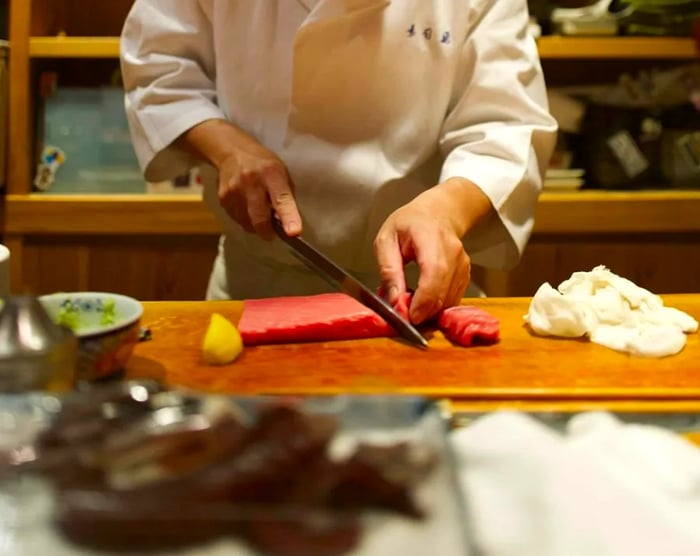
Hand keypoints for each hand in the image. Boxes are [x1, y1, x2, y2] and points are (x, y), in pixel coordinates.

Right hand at [176, 119, 300, 239]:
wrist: (233, 152)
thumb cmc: (264, 167)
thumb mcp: (282, 174)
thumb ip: (285, 199)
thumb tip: (288, 227)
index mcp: (272, 174)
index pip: (282, 200)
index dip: (289, 218)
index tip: (294, 232)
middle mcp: (252, 182)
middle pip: (260, 219)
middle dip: (268, 232)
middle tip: (272, 232)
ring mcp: (234, 191)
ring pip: (247, 224)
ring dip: (255, 225)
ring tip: (258, 210)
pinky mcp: (223, 199)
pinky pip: (237, 220)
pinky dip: (245, 219)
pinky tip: (247, 206)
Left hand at [374, 178, 491, 323]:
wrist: (438, 212)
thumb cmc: (409, 224)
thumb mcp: (386, 240)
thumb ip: (388, 270)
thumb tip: (393, 300)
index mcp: (431, 238)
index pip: (434, 274)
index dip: (423, 300)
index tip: (408, 316)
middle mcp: (453, 252)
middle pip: (444, 292)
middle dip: (423, 311)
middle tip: (403, 315)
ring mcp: (463, 264)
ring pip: (449, 299)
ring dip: (430, 310)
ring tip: (410, 303)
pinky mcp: (465, 274)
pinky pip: (453, 298)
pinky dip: (437, 305)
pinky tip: (423, 299)